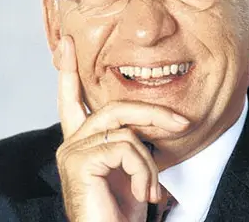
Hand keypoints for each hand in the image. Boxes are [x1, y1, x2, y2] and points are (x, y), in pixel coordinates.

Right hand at [56, 36, 189, 221]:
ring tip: (152, 189)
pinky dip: (143, 170)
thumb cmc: (122, 210)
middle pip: (115, 108)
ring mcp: (72, 151)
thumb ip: (128, 138)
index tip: (66, 43)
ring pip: (126, 129)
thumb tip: (147, 120)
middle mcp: (71, 142)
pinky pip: (126, 147)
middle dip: (153, 113)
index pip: (72, 98)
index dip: (68, 71)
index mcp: (81, 141)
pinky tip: (142, 194)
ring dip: (150, 161)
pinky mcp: (78, 162)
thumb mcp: (131, 167)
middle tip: (182, 124)